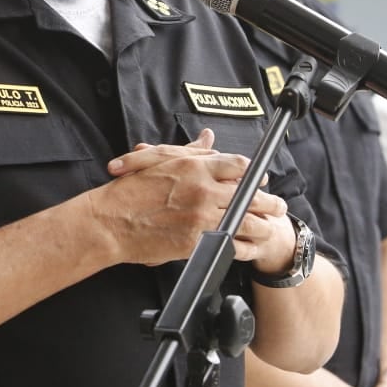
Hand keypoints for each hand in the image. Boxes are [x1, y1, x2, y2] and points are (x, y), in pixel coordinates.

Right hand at [92, 128, 287, 266]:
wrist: (109, 222)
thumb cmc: (129, 191)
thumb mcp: (159, 161)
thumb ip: (190, 152)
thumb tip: (208, 139)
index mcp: (194, 167)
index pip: (239, 165)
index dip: (255, 173)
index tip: (262, 179)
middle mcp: (202, 190)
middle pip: (250, 194)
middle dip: (269, 201)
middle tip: (278, 206)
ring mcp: (201, 217)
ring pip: (247, 221)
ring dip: (263, 225)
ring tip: (269, 228)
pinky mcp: (196, 241)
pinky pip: (231, 244)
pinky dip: (244, 246)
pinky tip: (249, 247)